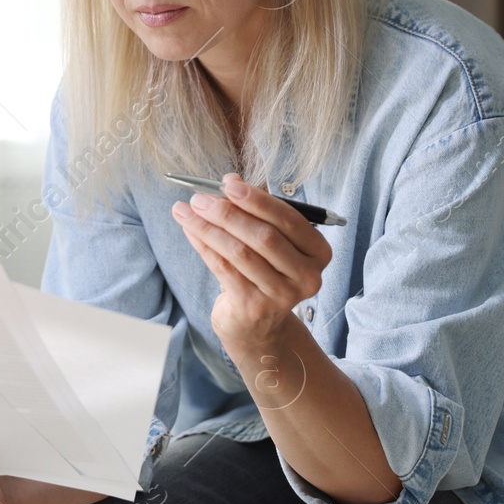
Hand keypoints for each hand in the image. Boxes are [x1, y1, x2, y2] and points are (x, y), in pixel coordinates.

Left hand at [171, 172, 332, 355]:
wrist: (257, 324)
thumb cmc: (264, 270)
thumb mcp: (267, 238)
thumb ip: (254, 209)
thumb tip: (230, 179)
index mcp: (318, 251)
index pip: (288, 219)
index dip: (256, 200)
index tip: (227, 184)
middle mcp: (307, 275)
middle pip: (264, 236)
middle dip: (227, 213)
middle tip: (199, 198)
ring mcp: (283, 295)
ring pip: (240, 252)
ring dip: (208, 228)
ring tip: (185, 211)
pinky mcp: (255, 307)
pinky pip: (224, 269)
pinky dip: (204, 246)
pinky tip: (190, 232)